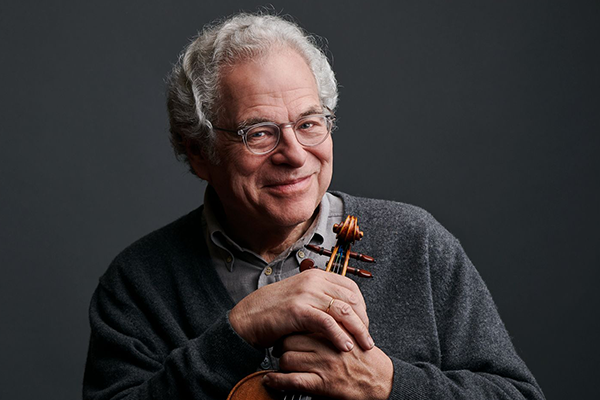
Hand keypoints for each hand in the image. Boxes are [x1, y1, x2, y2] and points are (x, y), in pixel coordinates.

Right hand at [229, 268, 372, 351]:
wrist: (247, 318)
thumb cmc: (273, 311)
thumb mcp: (300, 297)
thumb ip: (319, 298)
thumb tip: (343, 310)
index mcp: (315, 275)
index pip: (350, 287)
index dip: (362, 306)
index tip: (364, 323)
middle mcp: (313, 280)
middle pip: (351, 299)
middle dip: (363, 321)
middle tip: (366, 338)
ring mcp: (305, 293)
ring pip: (343, 310)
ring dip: (357, 330)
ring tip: (363, 346)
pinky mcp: (298, 309)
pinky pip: (327, 322)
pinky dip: (339, 336)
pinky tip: (345, 347)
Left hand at [264, 333, 393, 399]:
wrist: (381, 381)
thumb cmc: (365, 359)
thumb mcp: (351, 334)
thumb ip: (333, 325)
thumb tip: (312, 317)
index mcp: (334, 331)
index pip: (303, 323)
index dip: (291, 328)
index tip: (286, 331)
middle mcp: (328, 346)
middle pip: (291, 339)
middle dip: (282, 345)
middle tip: (280, 347)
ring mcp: (324, 365)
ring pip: (289, 359)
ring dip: (281, 363)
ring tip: (280, 364)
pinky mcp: (322, 384)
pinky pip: (293, 381)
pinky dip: (278, 381)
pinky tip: (271, 381)